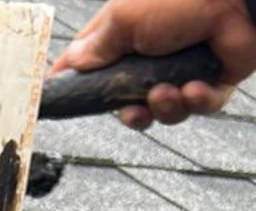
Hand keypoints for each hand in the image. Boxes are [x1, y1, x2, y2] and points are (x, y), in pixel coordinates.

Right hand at [50, 0, 255, 128]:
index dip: (74, 83)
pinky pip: (197, 109)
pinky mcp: (211, 81)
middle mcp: (148, 57)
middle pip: (124, 100)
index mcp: (123, 37)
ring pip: (160, 112)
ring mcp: (179, 71)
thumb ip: (96, 46)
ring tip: (168, 92)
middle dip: (128, 111)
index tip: (59, 99)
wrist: (237, 2)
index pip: (88, 64)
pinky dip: (195, 102)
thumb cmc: (180, 0)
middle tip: (130, 107)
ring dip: (162, 109)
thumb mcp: (124, 19)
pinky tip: (195, 87)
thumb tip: (71, 64)